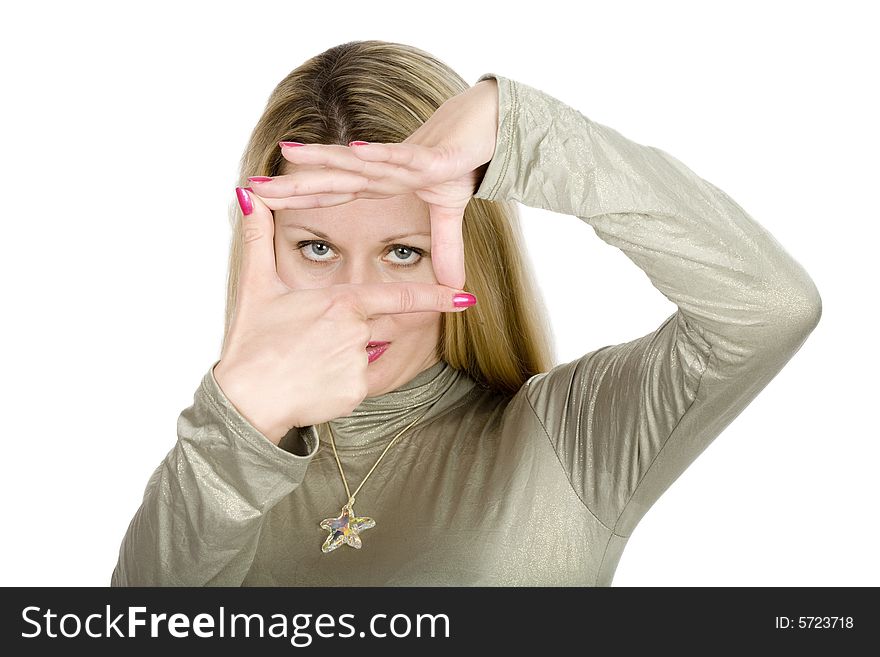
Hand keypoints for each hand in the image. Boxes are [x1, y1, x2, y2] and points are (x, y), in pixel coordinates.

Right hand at [213, 190, 474, 444]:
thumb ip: (258, 238)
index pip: (399, 296)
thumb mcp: (256, 286)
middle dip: (351, 337)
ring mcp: (359, 364)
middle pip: (375, 329)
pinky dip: (339, 384)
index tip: (465, 296)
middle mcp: (357, 332)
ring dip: (341, 360)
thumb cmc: (252, 343)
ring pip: (364, 357)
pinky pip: (358, 383)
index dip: (436, 296)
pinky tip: (312, 384)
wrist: (246, 400)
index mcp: (341, 302)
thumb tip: (247, 195)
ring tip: (305, 364)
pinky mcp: (356, 393)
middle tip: (311, 348)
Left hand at [246, 78, 498, 289]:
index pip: (332, 195)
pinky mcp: (431, 158)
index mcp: (380, 184)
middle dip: (293, 183)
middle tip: (251, 185)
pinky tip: (355, 151)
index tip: (262, 203)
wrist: (487, 128)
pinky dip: (379, 154)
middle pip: (332, 179)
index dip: (300, 199)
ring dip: (324, 159)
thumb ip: (445, 250)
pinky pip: (401, 157)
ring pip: (357, 162)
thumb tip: (453, 287)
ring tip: (290, 154)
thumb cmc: (460, 163)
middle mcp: (382, 171)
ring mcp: (404, 162)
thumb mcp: (448, 215)